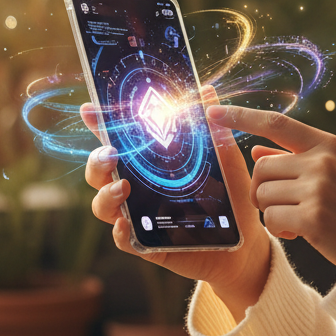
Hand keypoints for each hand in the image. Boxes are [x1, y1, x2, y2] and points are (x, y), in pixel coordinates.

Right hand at [80, 88, 270, 320]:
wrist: (245, 241)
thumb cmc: (230, 195)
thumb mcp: (225, 159)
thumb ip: (214, 128)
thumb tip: (207, 90)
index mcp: (152, 163)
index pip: (121, 139)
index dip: (101, 124)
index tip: (90, 108)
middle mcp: (138, 187)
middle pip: (101, 171)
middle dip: (97, 161)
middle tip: (111, 154)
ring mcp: (140, 216)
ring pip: (104, 206)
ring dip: (104, 195)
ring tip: (120, 189)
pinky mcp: (147, 245)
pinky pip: (124, 241)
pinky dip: (120, 233)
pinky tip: (126, 225)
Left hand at [206, 105, 335, 273]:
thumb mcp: (331, 173)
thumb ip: (293, 159)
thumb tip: (256, 151)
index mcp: (327, 143)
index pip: (276, 123)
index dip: (241, 116)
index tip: (213, 112)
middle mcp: (322, 160)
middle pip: (260, 168)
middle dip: (261, 190)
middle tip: (283, 206)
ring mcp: (318, 187)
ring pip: (263, 195)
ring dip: (272, 212)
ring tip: (299, 220)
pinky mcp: (313, 217)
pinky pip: (271, 220)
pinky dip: (280, 230)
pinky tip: (302, 233)